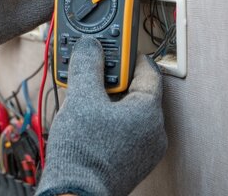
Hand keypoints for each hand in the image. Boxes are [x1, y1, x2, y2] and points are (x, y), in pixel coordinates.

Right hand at [36, 37, 167, 195]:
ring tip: (81, 95)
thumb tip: (89, 46)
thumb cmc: (83, 153)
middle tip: (89, 71)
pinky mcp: (129, 161)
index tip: (110, 47)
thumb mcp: (81, 98)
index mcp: (149, 112)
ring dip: (104, 98)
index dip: (126, 55)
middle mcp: (153, 131)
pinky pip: (121, 129)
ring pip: (126, 110)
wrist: (75, 192)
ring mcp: (143, 149)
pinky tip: (84, 119)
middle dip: (109, 78)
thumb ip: (86, 65)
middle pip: (134, 90)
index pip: (146, 69)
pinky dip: (105, 118)